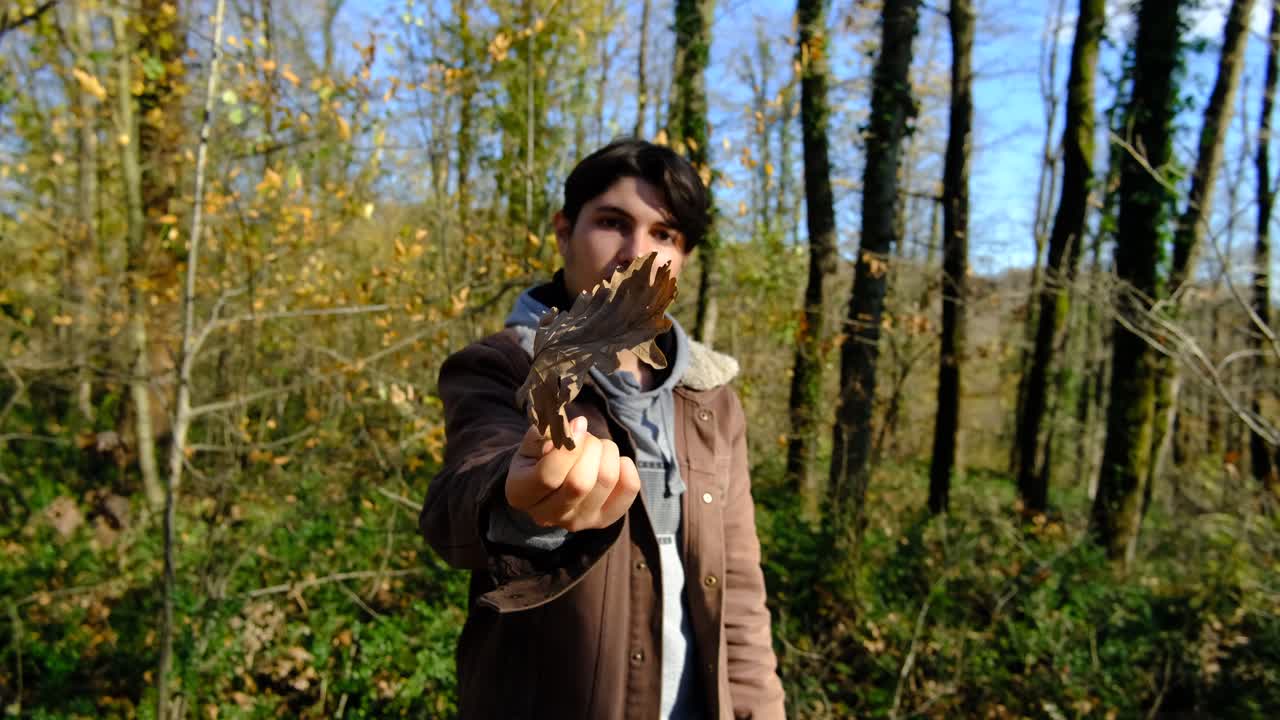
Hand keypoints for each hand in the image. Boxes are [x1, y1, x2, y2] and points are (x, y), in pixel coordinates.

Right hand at [505, 416, 640, 531]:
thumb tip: (577, 427)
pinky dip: (626, 466)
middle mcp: (549, 515)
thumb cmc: (538, 458)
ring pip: (606, 480)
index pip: (549, 476)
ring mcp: (579, 521)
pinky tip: (614, 461)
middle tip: (586, 437)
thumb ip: (547, 432)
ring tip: (598, 447)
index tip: (578, 425)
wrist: (547, 487)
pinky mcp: (604, 519)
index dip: (568, 447)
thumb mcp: (532, 442)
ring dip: (607, 452)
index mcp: (522, 494)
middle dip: (590, 447)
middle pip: (580, 483)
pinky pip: (629, 489)